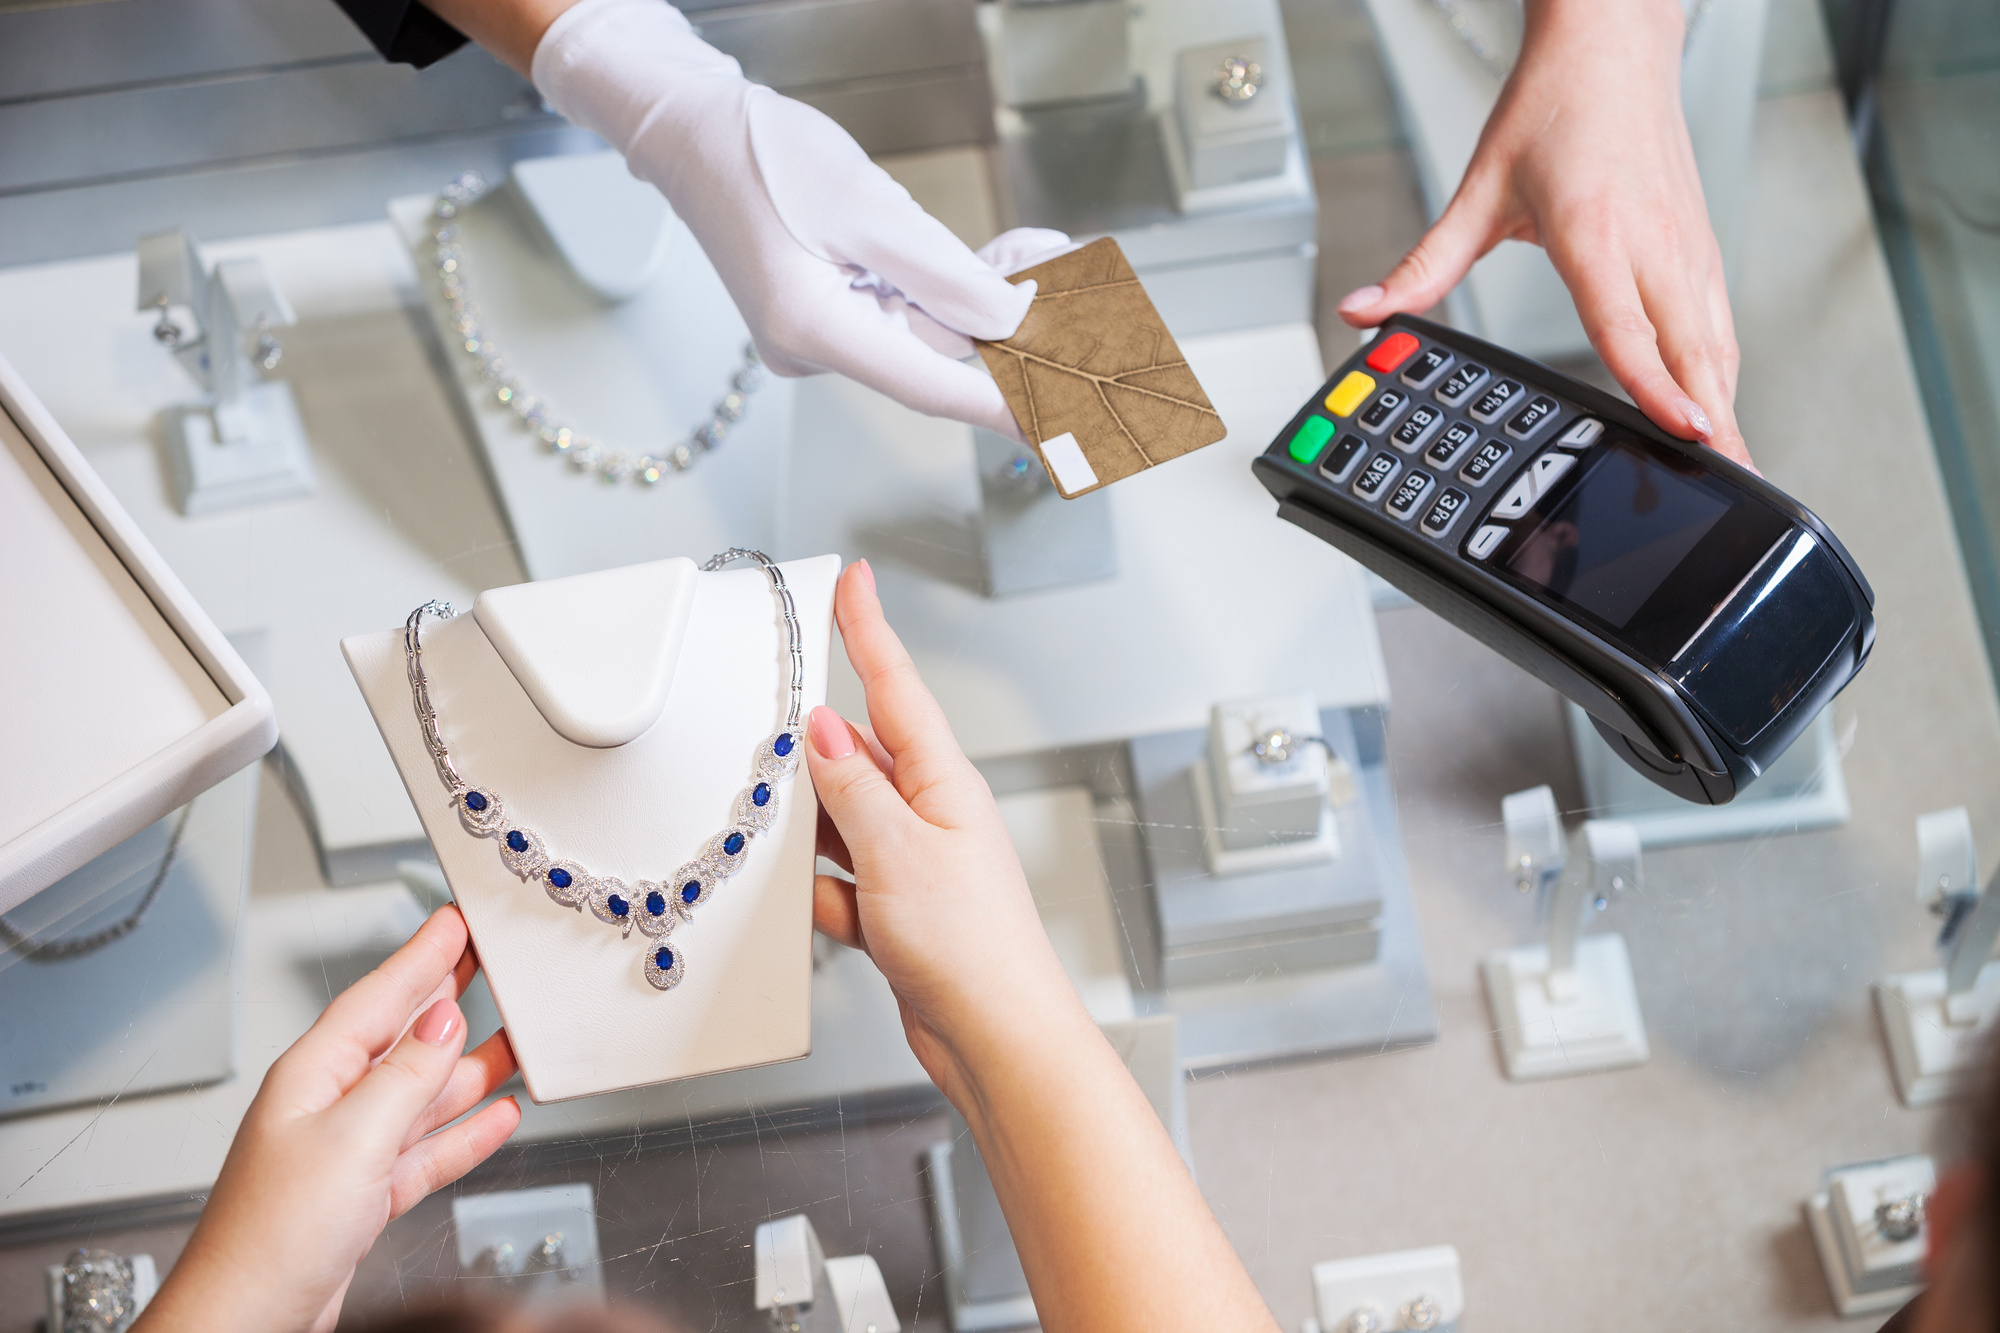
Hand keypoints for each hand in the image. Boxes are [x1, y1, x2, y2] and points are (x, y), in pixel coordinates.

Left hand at [135, 907, 519, 1332]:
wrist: (250, 1320)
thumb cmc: (270, 1236)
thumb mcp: (353, 1139)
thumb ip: (405, 1078)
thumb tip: (444, 1022)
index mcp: (314, 1074)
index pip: (379, 996)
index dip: (421, 956)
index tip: (455, 921)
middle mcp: (331, 1104)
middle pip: (405, 1039)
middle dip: (450, 998)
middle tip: (490, 960)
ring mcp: (350, 1150)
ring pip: (424, 1095)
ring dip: (471, 1068)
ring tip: (517, 1039)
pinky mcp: (367, 1194)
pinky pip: (428, 1149)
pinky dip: (467, 1133)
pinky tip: (498, 1117)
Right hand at [529, 0, 1068, 439]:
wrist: (693, 127)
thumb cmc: (760, 154)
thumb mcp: (869, 207)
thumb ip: (946, 277)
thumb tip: (1015, 326)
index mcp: (812, 331)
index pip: (931, 387)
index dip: (1007, 404)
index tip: (1068, 424)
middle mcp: (814, 348)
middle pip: (938, 361)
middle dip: (1015, 336)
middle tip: (1089, 316)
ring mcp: (821, 334)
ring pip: (928, 335)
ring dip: (991, 307)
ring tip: (1049, 258)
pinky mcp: (829, 311)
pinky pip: (906, 313)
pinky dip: (954, 293)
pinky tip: (1000, 262)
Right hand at [801, 561, 1090, 1101]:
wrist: (994, 1038)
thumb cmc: (972, 948)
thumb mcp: (897, 851)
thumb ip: (854, 788)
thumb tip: (824, 729)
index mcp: (943, 783)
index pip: (896, 686)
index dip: (869, 629)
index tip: (854, 580)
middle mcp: (932, 814)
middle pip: (860, 752)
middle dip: (816, 741)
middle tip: (773, 712)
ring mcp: (914, 862)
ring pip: (843, 820)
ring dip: (811, 826)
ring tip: (778, 827)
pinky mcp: (896, 910)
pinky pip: (841, 880)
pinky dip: (820, 892)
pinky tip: (812, 905)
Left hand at [1337, 0, 1750, 465]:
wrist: (1610, 46)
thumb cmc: (1555, 108)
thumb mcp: (1477, 191)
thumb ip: (1424, 264)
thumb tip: (1366, 309)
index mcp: (1597, 233)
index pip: (1630, 329)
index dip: (1657, 386)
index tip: (1684, 429)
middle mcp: (1652, 243)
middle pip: (1693, 351)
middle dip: (1713, 421)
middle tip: (1726, 478)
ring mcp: (1685, 245)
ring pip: (1717, 340)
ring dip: (1727, 402)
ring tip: (1733, 462)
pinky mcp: (1699, 244)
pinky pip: (1718, 319)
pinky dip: (1723, 367)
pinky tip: (1718, 402)